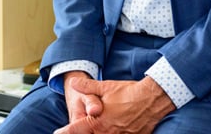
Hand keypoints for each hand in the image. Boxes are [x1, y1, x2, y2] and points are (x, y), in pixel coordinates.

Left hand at [56, 77, 174, 133]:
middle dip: (83, 133)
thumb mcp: (105, 87)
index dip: (65, 132)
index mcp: (98, 121)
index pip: (76, 129)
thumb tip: (72, 82)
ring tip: (98, 128)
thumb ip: (87, 86)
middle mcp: (107, 132)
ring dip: (97, 133)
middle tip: (79, 129)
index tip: (58, 133)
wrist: (152, 99)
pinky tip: (112, 130)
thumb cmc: (128, 92)